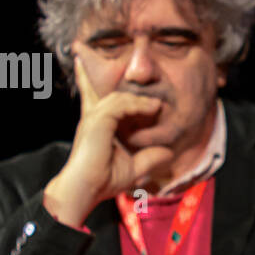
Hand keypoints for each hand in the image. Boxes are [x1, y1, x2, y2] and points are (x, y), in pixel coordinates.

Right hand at [43, 55, 174, 226]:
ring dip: (139, 101)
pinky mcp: (98, 120)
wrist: (85, 189)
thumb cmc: (103, 181)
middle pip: (98, 89)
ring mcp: (93, 118)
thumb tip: (169, 152)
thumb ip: (150, 158)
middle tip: (124, 74)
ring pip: (119, 98)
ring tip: (157, 106)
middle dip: (103, 77)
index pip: (92, 98)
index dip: (89, 81)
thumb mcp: (134, 168)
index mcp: (95, 126)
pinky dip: (138, 106)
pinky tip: (152, 109)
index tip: (86, 65)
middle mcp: (92, 119)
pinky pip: (121, 104)